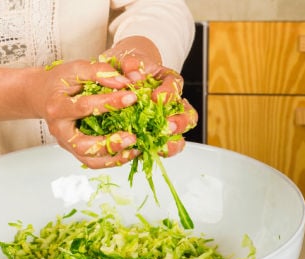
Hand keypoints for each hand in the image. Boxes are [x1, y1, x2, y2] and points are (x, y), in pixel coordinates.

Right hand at [30, 59, 140, 168]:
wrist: (40, 94)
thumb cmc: (58, 81)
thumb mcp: (76, 69)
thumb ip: (99, 72)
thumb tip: (124, 82)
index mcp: (57, 107)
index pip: (85, 107)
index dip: (110, 102)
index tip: (132, 96)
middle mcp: (60, 130)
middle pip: (84, 145)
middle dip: (110, 143)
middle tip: (132, 137)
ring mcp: (66, 143)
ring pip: (89, 160)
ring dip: (114, 158)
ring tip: (134, 150)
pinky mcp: (74, 149)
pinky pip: (93, 161)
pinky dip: (112, 160)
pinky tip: (128, 152)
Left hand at [104, 36, 198, 156]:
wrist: (118, 78)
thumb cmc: (125, 68)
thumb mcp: (125, 60)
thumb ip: (130, 63)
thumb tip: (133, 72)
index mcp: (167, 81)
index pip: (176, 86)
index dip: (169, 93)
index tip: (156, 98)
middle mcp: (171, 103)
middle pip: (187, 114)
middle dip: (180, 122)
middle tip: (168, 126)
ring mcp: (163, 121)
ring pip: (179, 134)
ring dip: (173, 142)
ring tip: (163, 146)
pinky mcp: (152, 135)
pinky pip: (160, 146)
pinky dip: (156, 151)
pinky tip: (147, 153)